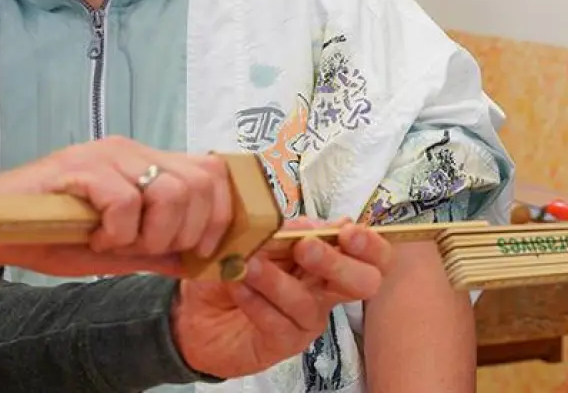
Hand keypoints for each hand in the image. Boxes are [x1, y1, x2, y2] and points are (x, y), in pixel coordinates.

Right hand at [0, 136, 233, 278]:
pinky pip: (125, 201)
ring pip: (169, 191)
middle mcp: (133, 150)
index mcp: (147, 163)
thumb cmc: (55, 234)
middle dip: (182, 232)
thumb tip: (200, 262)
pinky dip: (115, 232)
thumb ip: (159, 250)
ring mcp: (108, 154)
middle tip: (143, 249)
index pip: (212, 172)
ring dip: (148, 234)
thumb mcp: (119, 250)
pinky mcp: (82, 166)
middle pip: (200, 184)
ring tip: (114, 243)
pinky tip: (93, 237)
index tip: (199, 251)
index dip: (219, 215)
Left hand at [170, 221, 393, 379]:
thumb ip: (288, 231)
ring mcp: (306, 319)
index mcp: (326, 258)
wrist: (196, 310)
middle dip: (339, 264)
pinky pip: (279, 323)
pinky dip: (256, 301)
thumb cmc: (233, 267)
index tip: (348, 232)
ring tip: (249, 264)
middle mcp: (324, 289)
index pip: (372, 255)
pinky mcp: (283, 342)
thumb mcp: (256, 237)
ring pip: (310, 303)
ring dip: (277, 281)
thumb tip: (319, 225)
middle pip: (363, 284)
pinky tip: (238, 285)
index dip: (370, 245)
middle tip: (307, 249)